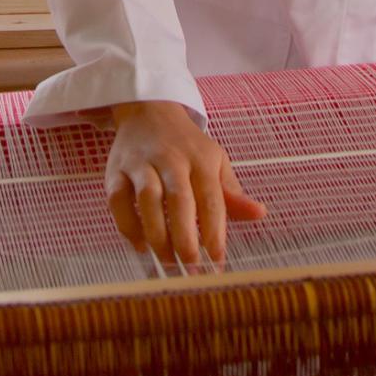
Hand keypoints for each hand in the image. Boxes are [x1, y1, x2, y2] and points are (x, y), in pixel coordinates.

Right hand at [103, 100, 265, 267]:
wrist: (149, 110)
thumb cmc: (187, 144)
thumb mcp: (215, 161)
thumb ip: (232, 193)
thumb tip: (259, 214)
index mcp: (200, 158)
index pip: (211, 197)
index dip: (214, 229)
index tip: (217, 259)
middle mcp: (171, 158)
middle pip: (179, 198)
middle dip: (185, 235)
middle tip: (191, 265)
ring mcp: (141, 163)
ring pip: (147, 199)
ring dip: (157, 233)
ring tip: (168, 260)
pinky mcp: (117, 170)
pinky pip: (118, 200)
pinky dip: (128, 225)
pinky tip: (141, 245)